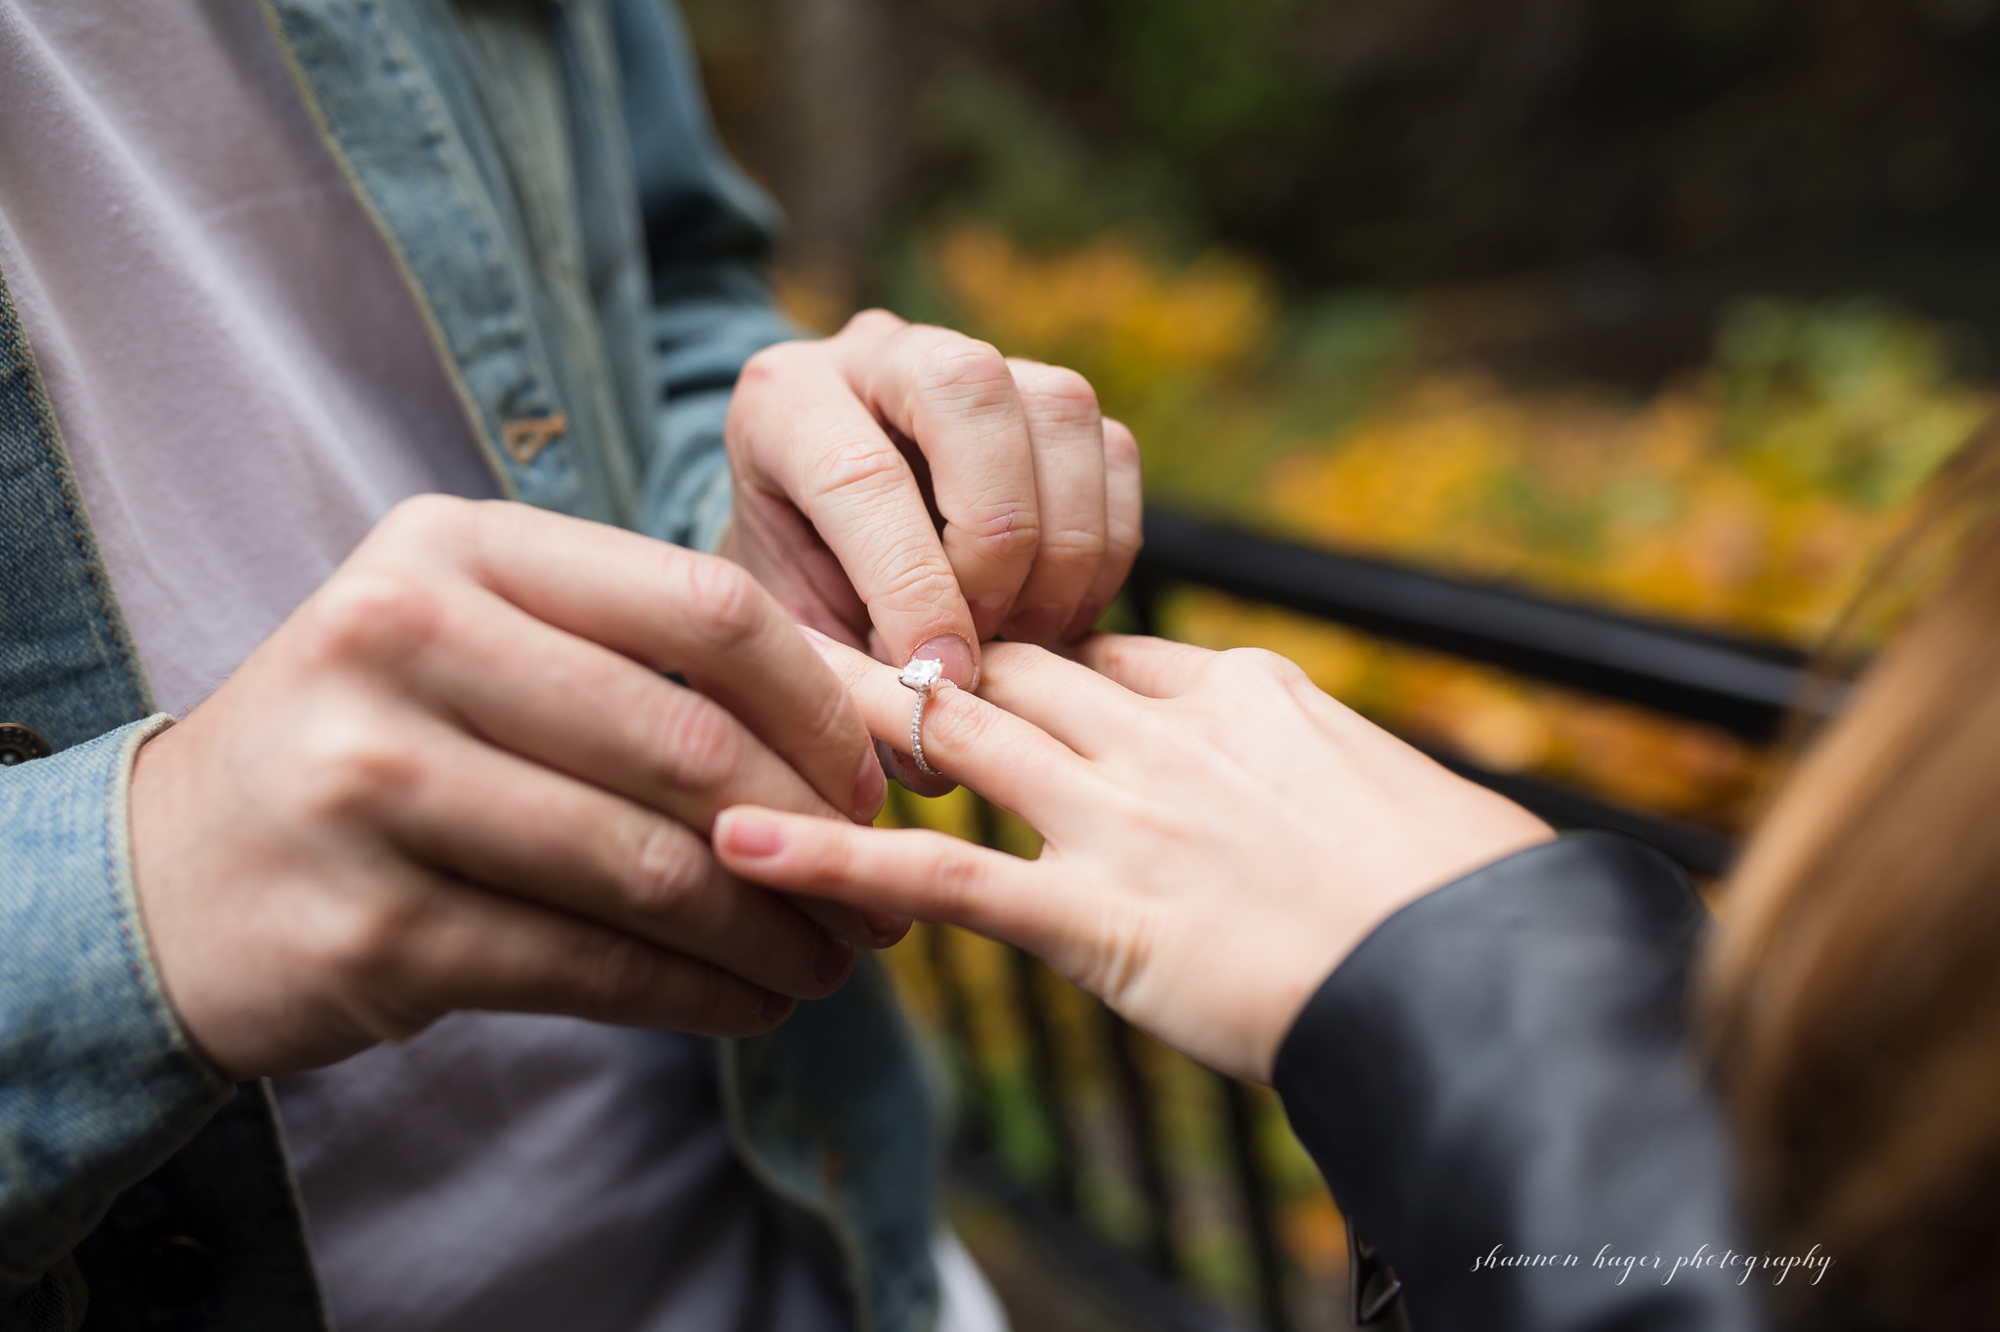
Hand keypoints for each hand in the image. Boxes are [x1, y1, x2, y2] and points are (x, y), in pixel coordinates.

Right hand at [130, 497, 897, 1080]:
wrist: (167, 876)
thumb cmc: (377, 745)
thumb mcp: (480, 648)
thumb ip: (637, 663)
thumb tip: (853, 742)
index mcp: (456, 547)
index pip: (704, 608)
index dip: (821, 706)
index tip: (875, 784)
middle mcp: (404, 638)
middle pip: (690, 743)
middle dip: (818, 836)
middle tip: (879, 897)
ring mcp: (374, 781)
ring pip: (651, 865)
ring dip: (771, 932)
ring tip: (829, 962)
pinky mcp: (372, 924)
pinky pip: (590, 963)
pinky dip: (697, 993)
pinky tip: (748, 1004)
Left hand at [711, 633, 1552, 1082]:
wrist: (1492, 966)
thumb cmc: (1473, 887)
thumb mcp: (1391, 786)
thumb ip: (1319, 760)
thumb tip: (1309, 769)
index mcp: (1241, 689)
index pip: (1104, 649)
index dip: (1028, 650)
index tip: (975, 656)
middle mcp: (1166, 732)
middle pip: (1011, 667)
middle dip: (918, 650)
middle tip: (820, 634)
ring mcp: (1126, 818)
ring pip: (958, 735)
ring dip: (849, 711)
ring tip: (745, 691)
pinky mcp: (1102, 917)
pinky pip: (947, 880)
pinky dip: (839, 859)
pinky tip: (747, 844)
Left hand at [720, 310, 1141, 705]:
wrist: (815, 537)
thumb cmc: (797, 591)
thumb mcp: (790, 629)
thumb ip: (844, 675)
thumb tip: (929, 742)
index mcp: (782, 402)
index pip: (861, 473)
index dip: (912, 585)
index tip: (942, 676)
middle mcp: (878, 353)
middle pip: (971, 389)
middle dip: (997, 535)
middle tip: (987, 635)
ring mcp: (975, 361)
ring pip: (1059, 405)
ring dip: (1063, 541)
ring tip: (1027, 632)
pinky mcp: (1047, 397)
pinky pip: (1114, 449)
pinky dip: (1105, 545)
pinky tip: (1061, 610)